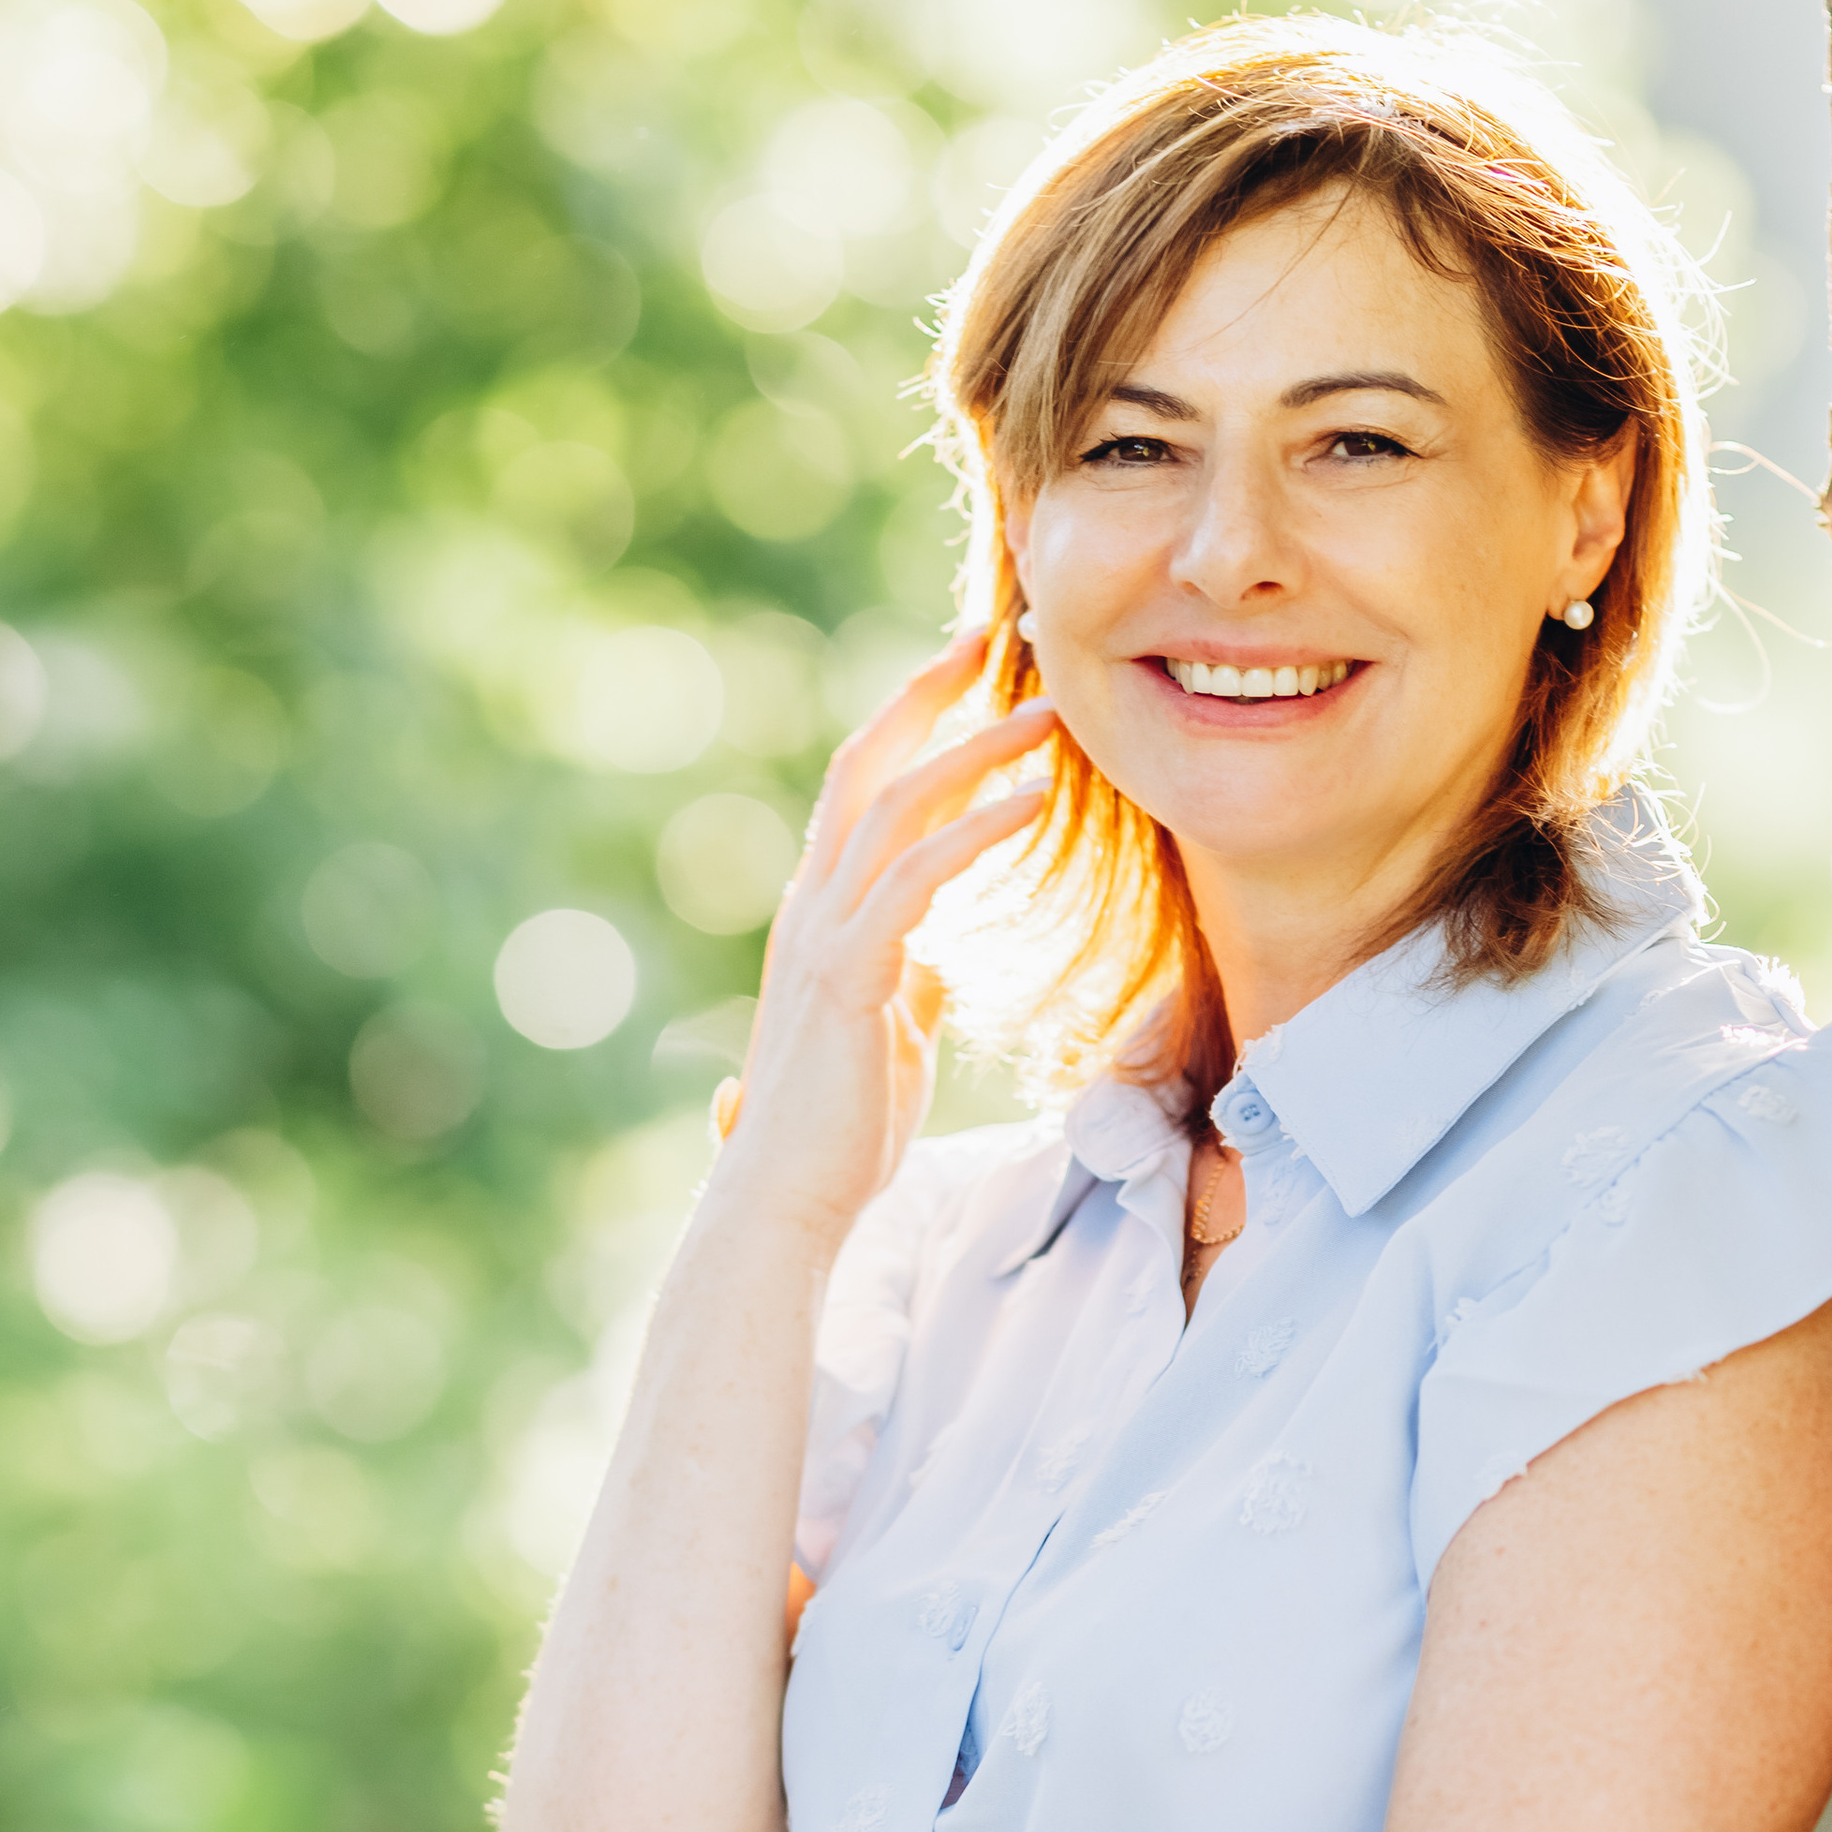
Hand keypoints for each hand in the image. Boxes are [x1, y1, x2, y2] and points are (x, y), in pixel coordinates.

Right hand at [724, 630, 1055, 1241]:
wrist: (787, 1198)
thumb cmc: (840, 1129)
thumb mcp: (890, 1034)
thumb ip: (908, 979)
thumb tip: (940, 957)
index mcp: (822, 913)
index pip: (866, 789)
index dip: (913, 723)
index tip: (969, 671)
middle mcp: (813, 904)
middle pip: (870, 764)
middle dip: (930, 692)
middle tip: (995, 633)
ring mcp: (825, 933)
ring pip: (898, 805)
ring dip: (974, 748)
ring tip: (1044, 710)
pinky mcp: (850, 973)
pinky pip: (919, 877)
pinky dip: (978, 829)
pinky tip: (1034, 799)